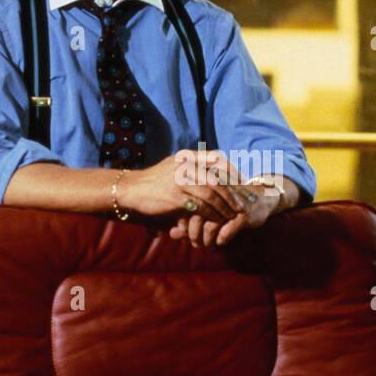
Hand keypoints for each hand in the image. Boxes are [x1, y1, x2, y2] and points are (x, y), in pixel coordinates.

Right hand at [115, 149, 247, 222]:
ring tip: (233, 214)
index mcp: (187, 156)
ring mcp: (180, 180)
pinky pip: (201, 205)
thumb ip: (192, 165)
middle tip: (244, 202)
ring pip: (212, 193)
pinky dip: (212, 213)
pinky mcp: (175, 196)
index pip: (217, 160)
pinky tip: (218, 219)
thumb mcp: (174, 165)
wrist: (131, 189)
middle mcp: (185, 165)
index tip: (243, 183)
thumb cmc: (155, 180)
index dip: (233, 172)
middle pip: (217, 178)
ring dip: (225, 205)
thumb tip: (214, 165)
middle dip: (234, 192)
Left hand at [168, 176, 281, 248]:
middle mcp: (216, 195)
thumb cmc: (228, 205)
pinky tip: (220, 242)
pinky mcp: (243, 215)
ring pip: (210, 227)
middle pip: (196, 219)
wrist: (261, 198)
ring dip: (207, 240)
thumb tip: (172, 234)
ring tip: (208, 245)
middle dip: (194, 236)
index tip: (187, 235)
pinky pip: (225, 232)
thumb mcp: (207, 212)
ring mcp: (230, 205)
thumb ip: (188, 222)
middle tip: (196, 243)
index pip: (186, 211)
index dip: (184, 226)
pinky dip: (221, 239)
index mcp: (204, 189)